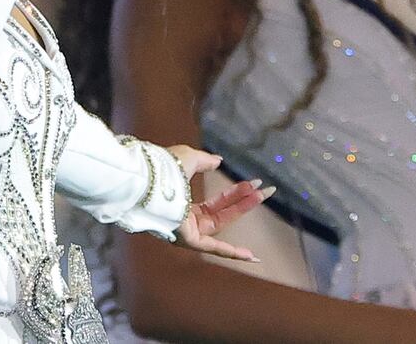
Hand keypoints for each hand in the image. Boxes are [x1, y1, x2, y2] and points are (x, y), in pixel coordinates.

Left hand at [166, 144, 272, 261]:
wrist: (148, 179)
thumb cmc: (164, 168)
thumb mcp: (189, 159)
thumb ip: (204, 161)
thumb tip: (218, 161)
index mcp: (183, 201)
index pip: (215, 202)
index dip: (235, 193)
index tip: (253, 183)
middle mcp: (186, 218)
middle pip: (223, 211)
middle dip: (244, 200)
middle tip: (267, 190)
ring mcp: (188, 230)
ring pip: (222, 222)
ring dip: (243, 209)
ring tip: (263, 195)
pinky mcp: (189, 240)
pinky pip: (214, 248)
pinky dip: (233, 252)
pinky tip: (251, 257)